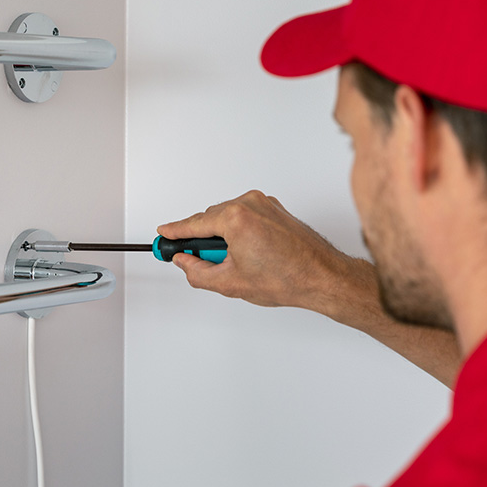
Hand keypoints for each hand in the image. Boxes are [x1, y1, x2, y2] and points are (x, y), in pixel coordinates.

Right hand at [157, 190, 353, 313]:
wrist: (323, 277)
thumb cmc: (287, 278)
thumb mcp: (230, 282)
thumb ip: (197, 271)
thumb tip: (185, 262)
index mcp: (236, 218)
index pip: (194, 224)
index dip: (175, 232)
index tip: (163, 234)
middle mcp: (250, 204)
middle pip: (210, 219)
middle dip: (203, 240)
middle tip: (197, 262)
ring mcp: (265, 204)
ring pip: (228, 217)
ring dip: (223, 237)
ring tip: (234, 264)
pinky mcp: (275, 209)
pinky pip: (245, 216)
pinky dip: (238, 232)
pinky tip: (247, 254)